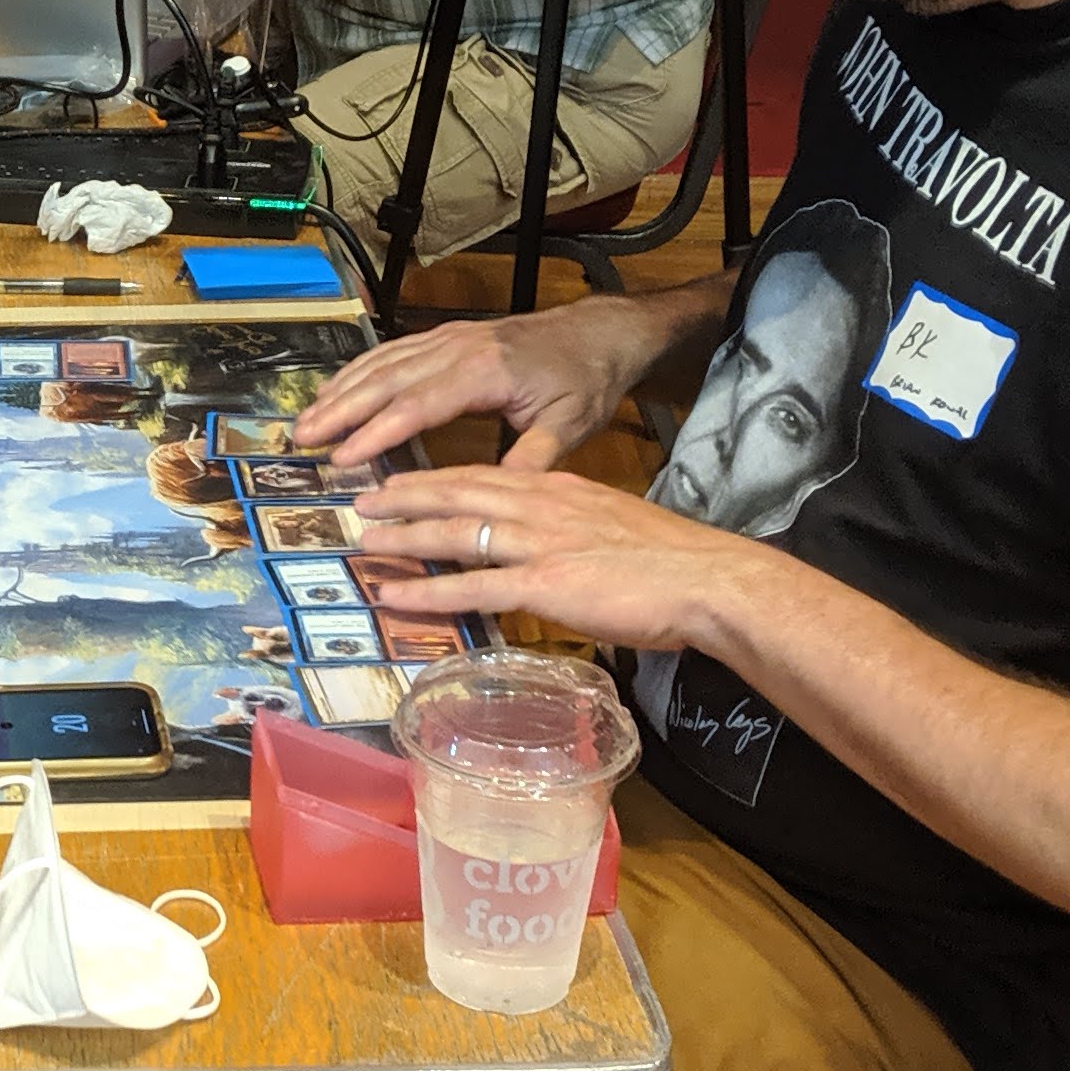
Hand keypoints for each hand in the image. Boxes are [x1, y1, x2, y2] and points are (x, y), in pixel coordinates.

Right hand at [297, 297, 658, 470]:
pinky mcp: (449, 335)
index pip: (419, 404)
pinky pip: (394, 350)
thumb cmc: (585, 380)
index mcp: (487, 370)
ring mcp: (451, 337)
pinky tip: (338, 389)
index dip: (378, 432)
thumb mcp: (569, 424)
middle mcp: (460, 347)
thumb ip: (530, 460)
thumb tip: (492, 501)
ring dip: (342, 390)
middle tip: (302, 440)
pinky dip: (360, 370)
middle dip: (342, 410)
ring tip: (307, 420)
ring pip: (384, 362)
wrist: (599, 332)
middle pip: (388, 379)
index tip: (344, 458)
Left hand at [352, 463, 764, 655]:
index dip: (435, 478)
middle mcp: (541, 506)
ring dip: (404, 537)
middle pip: (457, 492)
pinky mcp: (544, 584)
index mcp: (558, 488)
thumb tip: (545, 548)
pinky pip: (472, 586)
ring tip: (365, 542)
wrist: (708, 579)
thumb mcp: (612, 525)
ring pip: (456, 532)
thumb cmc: (671, 561)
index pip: (482, 474)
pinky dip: (428, 590)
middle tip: (362, 502)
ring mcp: (540, 543)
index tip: (400, 482)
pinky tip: (396, 596)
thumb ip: (571, 529)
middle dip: (404, 496)